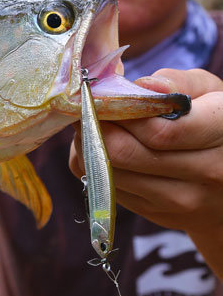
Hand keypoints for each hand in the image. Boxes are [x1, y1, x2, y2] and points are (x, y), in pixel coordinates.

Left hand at [69, 68, 222, 277]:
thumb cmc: (213, 122)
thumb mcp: (210, 91)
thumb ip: (178, 83)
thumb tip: (143, 86)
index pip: (160, 131)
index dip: (121, 112)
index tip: (102, 96)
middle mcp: (207, 172)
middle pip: (125, 153)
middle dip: (95, 127)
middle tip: (85, 110)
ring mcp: (181, 200)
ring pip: (110, 172)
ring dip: (89, 146)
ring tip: (89, 125)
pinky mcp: (156, 212)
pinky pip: (108, 187)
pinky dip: (94, 165)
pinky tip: (99, 147)